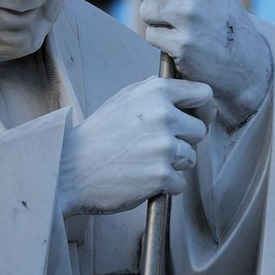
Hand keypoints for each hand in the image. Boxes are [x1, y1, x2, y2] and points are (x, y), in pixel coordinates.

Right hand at [58, 76, 215, 216]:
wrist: (70, 169)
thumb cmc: (99, 134)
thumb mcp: (126, 97)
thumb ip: (155, 90)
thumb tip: (182, 89)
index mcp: (158, 92)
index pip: (204, 94)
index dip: (204, 109)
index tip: (199, 118)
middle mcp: (164, 116)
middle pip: (200, 130)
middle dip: (186, 141)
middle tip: (161, 147)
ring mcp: (164, 146)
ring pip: (190, 157)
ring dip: (174, 164)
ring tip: (146, 163)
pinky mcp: (160, 175)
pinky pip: (180, 182)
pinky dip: (166, 185)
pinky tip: (144, 179)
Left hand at [130, 0, 272, 130]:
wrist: (241, 52)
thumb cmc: (214, 9)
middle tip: (160, 0)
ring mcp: (190, 13)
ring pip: (145, 9)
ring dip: (155, 19)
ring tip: (177, 23)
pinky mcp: (183, 42)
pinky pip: (151, 35)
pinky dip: (161, 40)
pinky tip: (180, 40)